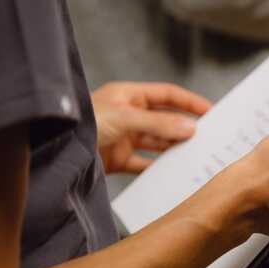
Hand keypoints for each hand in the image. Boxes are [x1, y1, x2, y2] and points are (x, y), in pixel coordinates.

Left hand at [91, 81, 211, 174]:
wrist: (57, 150)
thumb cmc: (84, 122)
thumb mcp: (125, 117)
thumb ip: (158, 123)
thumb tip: (190, 127)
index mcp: (128, 96)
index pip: (167, 95)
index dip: (189, 102)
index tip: (211, 112)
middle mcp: (128, 115)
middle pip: (164, 119)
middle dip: (185, 127)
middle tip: (209, 137)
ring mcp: (123, 137)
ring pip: (156, 142)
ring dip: (173, 148)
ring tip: (195, 155)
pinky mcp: (117, 159)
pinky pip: (143, 163)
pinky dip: (157, 168)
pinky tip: (171, 172)